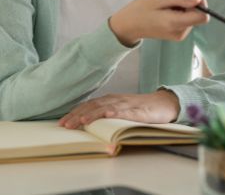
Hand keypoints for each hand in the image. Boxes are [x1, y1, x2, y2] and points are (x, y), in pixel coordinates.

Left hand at [58, 90, 180, 128]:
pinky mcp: (139, 110)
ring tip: (81, 121)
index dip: (74, 113)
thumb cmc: (141, 109)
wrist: (164, 103)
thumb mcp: (120, 110)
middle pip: (93, 106)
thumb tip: (87, 123)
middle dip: (77, 115)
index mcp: (110, 100)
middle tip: (64, 125)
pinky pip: (126, 111)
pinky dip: (116, 112)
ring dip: (92, 114)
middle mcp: (115, 100)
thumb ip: (106, 114)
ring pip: (106, 108)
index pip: (88, 106)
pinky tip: (108, 115)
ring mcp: (127, 104)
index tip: (61, 123)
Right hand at [109, 0, 208, 45]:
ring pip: (192, 17)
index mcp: (176, 24)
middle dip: (190, 4)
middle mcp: (180, 32)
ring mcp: (179, 35)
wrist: (129, 25)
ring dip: (183, 8)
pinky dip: (180, 13)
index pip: (203, 17)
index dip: (201, 4)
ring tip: (166, 6)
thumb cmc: (141, 9)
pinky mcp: (177, 35)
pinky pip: (186, 20)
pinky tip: (167, 11)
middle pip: (198, 16)